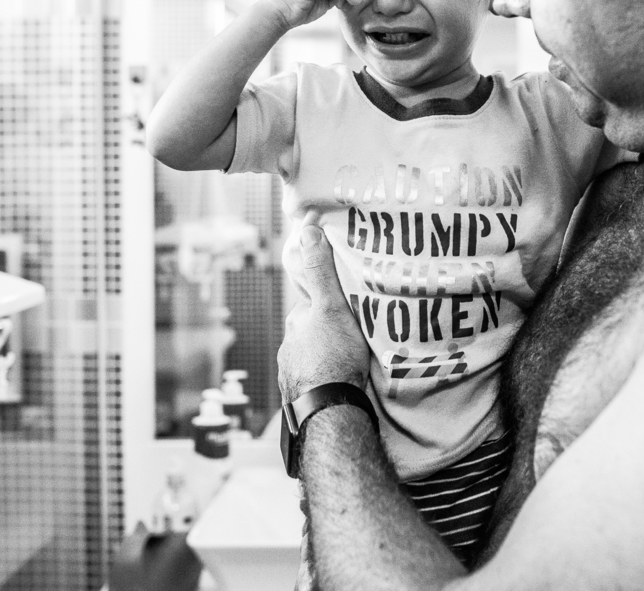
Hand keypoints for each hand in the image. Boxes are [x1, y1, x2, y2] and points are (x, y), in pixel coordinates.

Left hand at [278, 222, 370, 401]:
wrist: (330, 412)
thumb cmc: (333, 358)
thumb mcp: (331, 307)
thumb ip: (321, 271)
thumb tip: (307, 230)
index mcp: (296, 324)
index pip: (313, 304)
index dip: (329, 302)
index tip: (347, 304)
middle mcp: (289, 348)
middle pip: (312, 331)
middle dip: (328, 331)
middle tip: (354, 334)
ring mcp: (292, 374)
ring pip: (312, 357)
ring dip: (327, 357)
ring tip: (350, 361)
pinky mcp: (299, 397)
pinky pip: (314, 381)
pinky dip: (325, 379)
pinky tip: (340, 383)